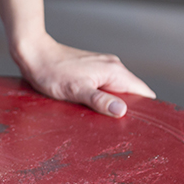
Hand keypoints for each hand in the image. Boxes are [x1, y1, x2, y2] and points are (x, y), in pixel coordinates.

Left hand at [14, 34, 155, 117]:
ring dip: (117, 105)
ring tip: (112, 122)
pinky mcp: (92, 70)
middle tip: (125, 129)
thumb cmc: (52, 72)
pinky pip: (107, 86)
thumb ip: (100, 101)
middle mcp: (113, 66)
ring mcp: (103, 66)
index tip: (144, 125)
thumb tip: (122, 111)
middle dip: (132, 110)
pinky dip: (106, 98)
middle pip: (133, 92)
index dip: (148, 109)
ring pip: (119, 90)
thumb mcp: (76, 90)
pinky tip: (98, 109)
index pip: (143, 92)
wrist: (35, 54)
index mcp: (114, 71)